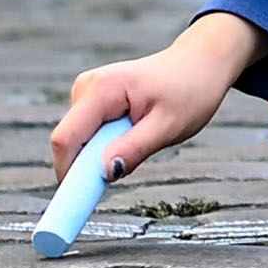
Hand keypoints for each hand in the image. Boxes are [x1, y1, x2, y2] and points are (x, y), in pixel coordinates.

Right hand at [55, 15, 267, 180]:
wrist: (201, 63)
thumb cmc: (191, 90)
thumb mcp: (169, 125)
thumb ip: (135, 148)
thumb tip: (104, 173)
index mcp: (102, 89)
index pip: (66, 139)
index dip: (66, 173)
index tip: (74, 205)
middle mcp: (86, 87)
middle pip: (70, 143)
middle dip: (91, 164)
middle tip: (130, 166)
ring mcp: (87, 92)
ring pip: (79, 142)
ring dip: (103, 153)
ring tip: (143, 137)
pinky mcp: (92, 101)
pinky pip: (89, 135)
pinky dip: (107, 144)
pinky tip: (135, 131)